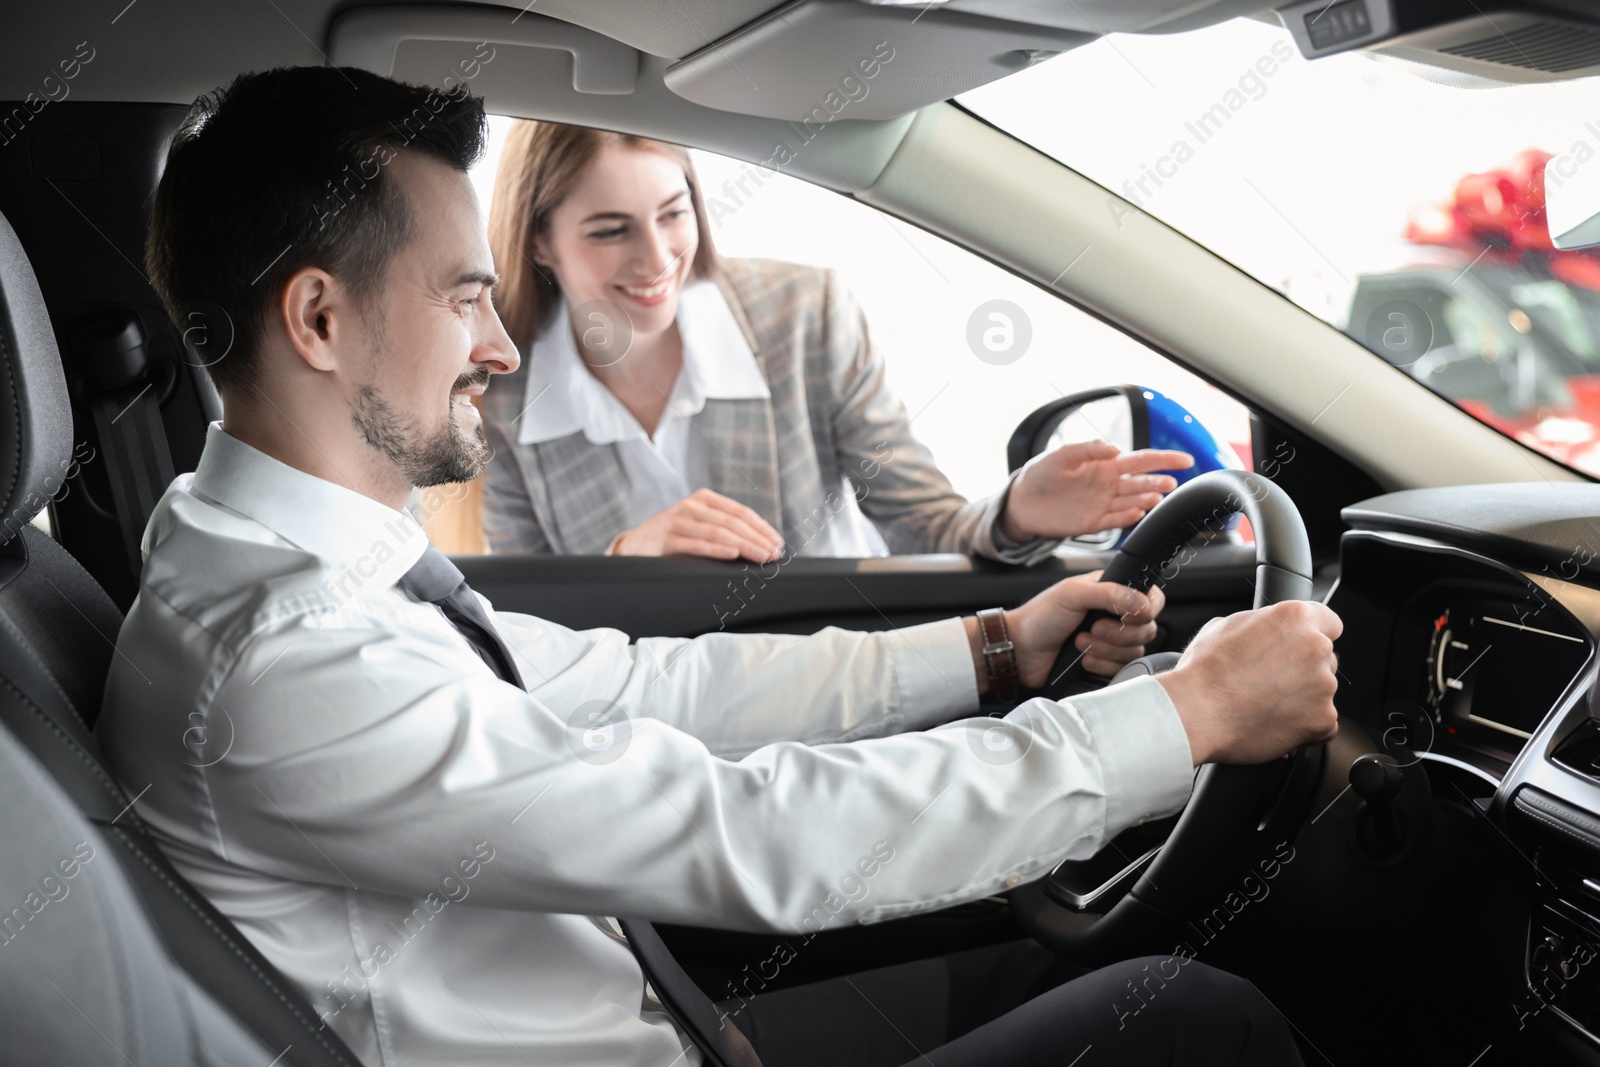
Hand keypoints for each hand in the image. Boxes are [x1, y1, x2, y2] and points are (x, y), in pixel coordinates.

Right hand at [609, 488, 783, 562]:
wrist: (635, 544)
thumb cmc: (674, 536)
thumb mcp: (699, 524)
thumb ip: (724, 526)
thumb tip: (763, 540)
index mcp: (704, 499)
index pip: (740, 512)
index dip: (762, 528)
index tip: (778, 543)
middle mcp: (691, 506)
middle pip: (732, 522)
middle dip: (757, 539)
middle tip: (774, 554)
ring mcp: (677, 521)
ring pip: (717, 532)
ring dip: (744, 545)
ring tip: (761, 557)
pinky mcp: (666, 539)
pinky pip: (696, 545)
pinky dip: (716, 550)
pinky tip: (732, 555)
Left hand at [965, 571, 1165, 689]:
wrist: (1020, 651)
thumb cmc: (1040, 617)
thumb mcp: (1072, 594)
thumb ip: (1110, 593)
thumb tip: (1142, 603)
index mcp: (1112, 592)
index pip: (1151, 598)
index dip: (1146, 610)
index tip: (1129, 616)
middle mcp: (1116, 616)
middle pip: (1147, 629)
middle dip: (1118, 634)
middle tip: (1091, 629)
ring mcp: (1113, 643)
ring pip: (1135, 652)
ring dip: (1106, 650)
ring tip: (1080, 644)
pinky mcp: (1106, 665)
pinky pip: (1122, 671)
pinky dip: (1102, 666)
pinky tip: (1083, 660)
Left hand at [999, 440, 1194, 540]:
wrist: (1020, 503)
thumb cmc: (1039, 475)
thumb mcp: (1060, 455)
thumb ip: (1087, 449)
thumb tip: (1114, 449)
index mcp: (1103, 465)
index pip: (1140, 460)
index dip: (1164, 459)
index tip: (1185, 459)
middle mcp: (1107, 484)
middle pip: (1141, 482)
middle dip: (1159, 481)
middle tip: (1171, 483)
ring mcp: (1102, 504)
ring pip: (1133, 501)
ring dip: (1147, 498)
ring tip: (1158, 497)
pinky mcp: (1093, 523)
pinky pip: (1116, 520)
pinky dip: (1128, 517)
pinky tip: (1138, 513)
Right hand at [1155, 601, 1341, 765]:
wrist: (1195, 712)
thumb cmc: (1204, 670)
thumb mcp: (1225, 626)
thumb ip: (1260, 626)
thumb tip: (1263, 632)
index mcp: (1295, 618)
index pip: (1329, 621)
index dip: (1313, 635)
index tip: (1302, 647)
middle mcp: (1316, 648)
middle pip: (1326, 658)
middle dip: (1304, 669)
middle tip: (1270, 680)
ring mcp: (1323, 686)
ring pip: (1322, 691)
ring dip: (1303, 698)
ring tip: (1265, 704)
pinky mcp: (1322, 720)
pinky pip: (1323, 723)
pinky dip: (1304, 726)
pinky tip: (1274, 721)